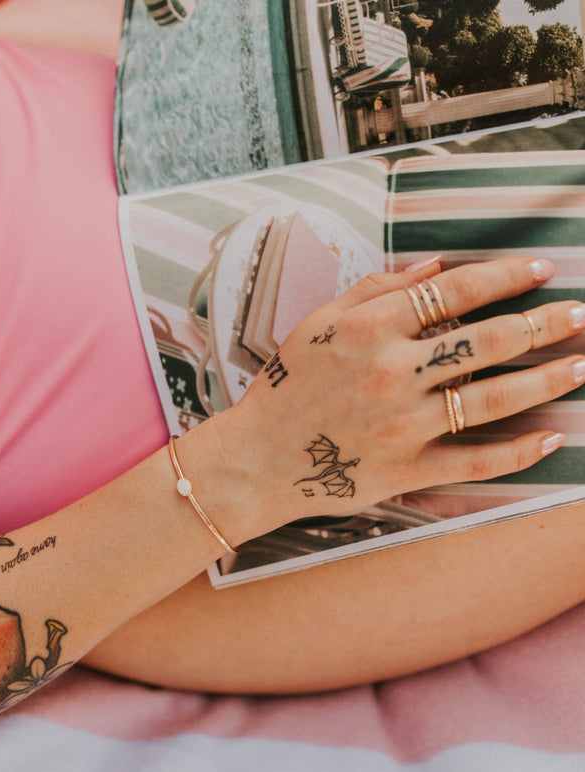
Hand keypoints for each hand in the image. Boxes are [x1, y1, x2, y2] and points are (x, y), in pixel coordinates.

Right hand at [217, 257, 584, 534]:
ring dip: (547, 379)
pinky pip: (475, 461)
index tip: (541, 268)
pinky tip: (553, 438)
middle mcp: (393, 373)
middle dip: (544, 323)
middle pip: (488, 341)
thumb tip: (438, 265)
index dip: (506, 276)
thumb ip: (377, 289)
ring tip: (582, 364)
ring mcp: (404, 425)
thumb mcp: (320, 323)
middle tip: (580, 314)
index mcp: (371, 329)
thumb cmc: (286, 388)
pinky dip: (519, 452)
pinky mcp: (408, 470)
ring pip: (494, 400)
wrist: (256, 461)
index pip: (456, 291)